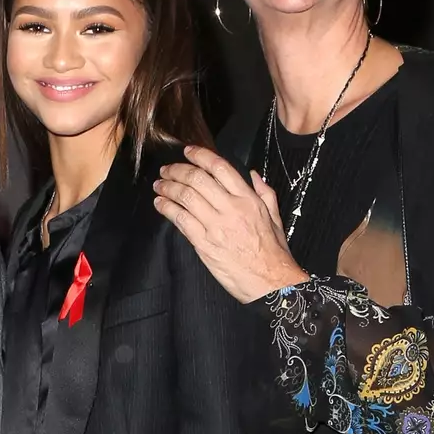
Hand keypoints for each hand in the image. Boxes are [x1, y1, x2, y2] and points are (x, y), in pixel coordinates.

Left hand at [153, 146, 307, 303]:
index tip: (188, 152)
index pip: (220, 167)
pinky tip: (160, 204)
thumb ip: (263, 192)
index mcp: (248, 199)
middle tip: (166, 170)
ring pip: (186, 197)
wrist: (270, 282)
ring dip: (168, 188)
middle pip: (197, 179)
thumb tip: (252, 174)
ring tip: (159, 185)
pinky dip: (167, 209)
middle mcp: (230, 208)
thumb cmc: (273, 252)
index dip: (200, 156)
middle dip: (177, 170)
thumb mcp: (275, 216)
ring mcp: (216, 226)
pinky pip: (181, 220)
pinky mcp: (204, 244)